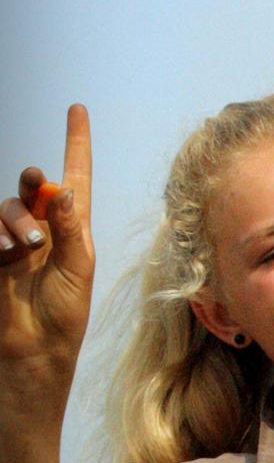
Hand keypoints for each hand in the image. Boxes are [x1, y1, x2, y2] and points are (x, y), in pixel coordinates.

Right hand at [0, 105, 94, 391]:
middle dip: (31, 183)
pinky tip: (3, 253)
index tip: (77, 109)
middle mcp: (43, 229)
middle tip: (37, 187)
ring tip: (24, 247)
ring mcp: (13, 242)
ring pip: (6, 208)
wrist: (32, 353)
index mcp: (74, 229)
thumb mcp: (76, 269)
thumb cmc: (63, 315)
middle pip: (32, 187)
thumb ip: (70, 228)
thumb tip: (63, 188)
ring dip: (15, 220)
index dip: (75, 142)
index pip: (75, 177)